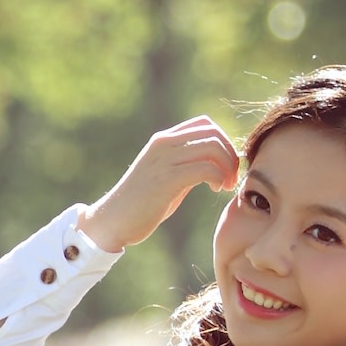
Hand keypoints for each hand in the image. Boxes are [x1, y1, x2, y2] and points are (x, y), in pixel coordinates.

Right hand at [78, 117, 239, 252]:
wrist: (113, 220)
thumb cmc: (141, 204)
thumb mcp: (166, 178)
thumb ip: (186, 166)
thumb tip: (213, 166)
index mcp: (163, 141)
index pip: (204, 124)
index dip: (224, 142)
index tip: (226, 166)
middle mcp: (164, 144)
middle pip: (213, 133)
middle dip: (230, 154)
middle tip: (231, 179)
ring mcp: (165, 160)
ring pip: (212, 147)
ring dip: (227, 167)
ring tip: (224, 186)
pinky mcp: (168, 179)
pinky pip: (205, 168)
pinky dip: (218, 178)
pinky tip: (215, 189)